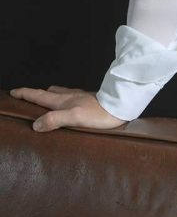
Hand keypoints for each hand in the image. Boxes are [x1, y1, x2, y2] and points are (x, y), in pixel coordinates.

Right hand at [9, 86, 128, 131]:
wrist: (121, 106)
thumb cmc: (98, 113)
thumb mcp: (74, 118)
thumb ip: (54, 120)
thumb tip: (35, 124)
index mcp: (63, 100)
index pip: (39, 95)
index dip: (26, 94)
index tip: (14, 92)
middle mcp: (70, 96)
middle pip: (49, 92)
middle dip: (37, 94)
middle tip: (28, 98)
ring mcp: (81, 97)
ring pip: (61, 93)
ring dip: (51, 96)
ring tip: (46, 102)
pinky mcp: (90, 100)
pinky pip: (71, 97)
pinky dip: (63, 100)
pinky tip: (68, 106)